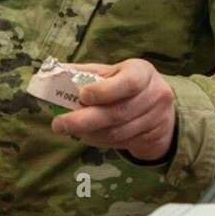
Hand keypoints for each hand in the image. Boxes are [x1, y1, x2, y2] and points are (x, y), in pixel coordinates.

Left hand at [50, 58, 175, 161]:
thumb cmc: (128, 85)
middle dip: (85, 120)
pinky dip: (99, 140)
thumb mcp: (113, 72)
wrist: (161, 110)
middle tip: (59, 124)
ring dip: (89, 133)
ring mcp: (156, 119)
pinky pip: (120, 143)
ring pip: (117, 132)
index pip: (128, 82)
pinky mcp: (152, 138)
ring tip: (69, 130)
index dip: (104, 91)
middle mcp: (154, 95)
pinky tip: (87, 135)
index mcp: (143, 71)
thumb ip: (87, 74)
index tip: (81, 96)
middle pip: (118, 113)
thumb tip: (53, 74)